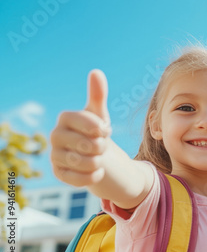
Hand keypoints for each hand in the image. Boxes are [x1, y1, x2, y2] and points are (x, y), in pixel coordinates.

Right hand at [50, 69, 110, 185]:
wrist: (94, 154)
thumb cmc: (96, 131)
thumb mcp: (99, 114)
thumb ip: (97, 95)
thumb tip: (96, 72)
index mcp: (64, 118)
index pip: (86, 122)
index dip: (101, 128)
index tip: (105, 130)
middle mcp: (55, 136)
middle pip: (88, 144)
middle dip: (102, 146)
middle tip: (101, 145)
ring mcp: (55, 156)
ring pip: (84, 162)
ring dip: (98, 161)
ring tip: (98, 157)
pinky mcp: (59, 174)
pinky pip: (80, 179)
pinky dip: (94, 176)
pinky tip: (97, 171)